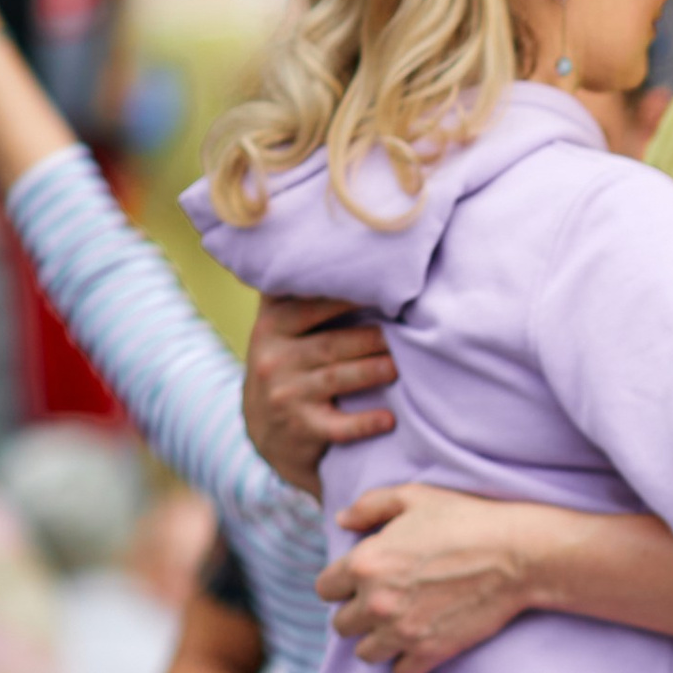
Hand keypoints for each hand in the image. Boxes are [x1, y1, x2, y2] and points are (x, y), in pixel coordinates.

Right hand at [245, 292, 397, 490]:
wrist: (266, 431)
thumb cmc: (286, 364)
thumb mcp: (278, 328)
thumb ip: (296, 293)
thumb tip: (330, 241)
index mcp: (272, 326)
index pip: (309, 305)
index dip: (346, 295)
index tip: (382, 285)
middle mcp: (273, 358)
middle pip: (330, 343)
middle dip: (371, 337)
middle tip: (406, 328)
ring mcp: (286, 395)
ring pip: (337, 378)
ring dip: (373, 370)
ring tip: (400, 363)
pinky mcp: (302, 428)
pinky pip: (338, 426)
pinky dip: (364, 423)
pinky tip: (390, 419)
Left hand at [322, 483, 549, 672]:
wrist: (517, 554)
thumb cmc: (467, 519)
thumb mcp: (415, 497)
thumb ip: (369, 506)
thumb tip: (341, 520)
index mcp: (365, 562)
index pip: (325, 589)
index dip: (342, 584)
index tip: (362, 581)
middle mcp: (376, 601)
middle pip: (341, 626)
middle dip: (359, 614)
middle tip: (385, 603)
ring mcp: (402, 631)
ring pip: (365, 654)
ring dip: (378, 641)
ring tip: (399, 626)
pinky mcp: (431, 652)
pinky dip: (408, 663)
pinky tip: (420, 644)